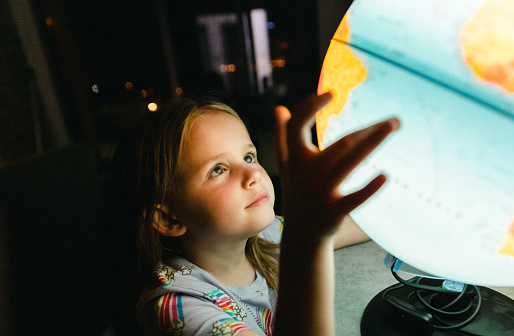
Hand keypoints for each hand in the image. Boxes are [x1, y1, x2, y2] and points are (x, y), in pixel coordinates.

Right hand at [274, 92, 399, 243]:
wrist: (300, 234)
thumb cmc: (297, 192)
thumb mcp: (287, 165)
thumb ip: (282, 136)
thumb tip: (279, 108)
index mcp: (295, 159)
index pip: (296, 127)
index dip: (309, 107)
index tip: (330, 93)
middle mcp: (305, 173)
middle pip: (339, 144)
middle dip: (368, 131)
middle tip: (395, 121)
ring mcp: (319, 193)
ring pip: (348, 163)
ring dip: (372, 143)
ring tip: (394, 127)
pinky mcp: (333, 212)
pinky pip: (353, 199)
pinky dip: (369, 188)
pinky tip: (385, 176)